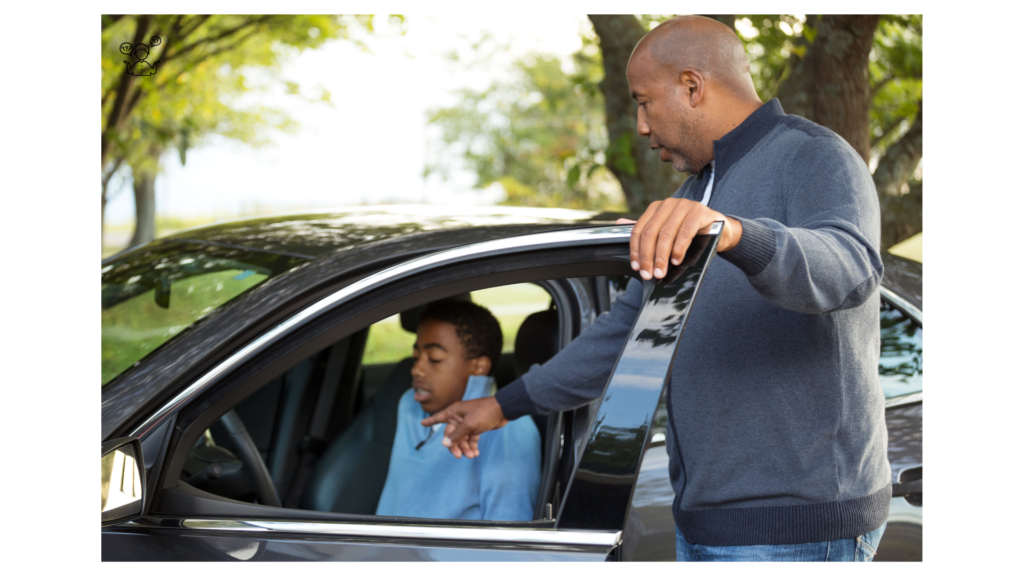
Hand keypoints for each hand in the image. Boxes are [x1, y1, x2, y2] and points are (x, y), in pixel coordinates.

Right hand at [420, 396, 507, 458]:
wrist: (503, 410)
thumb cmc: (484, 413)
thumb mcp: (469, 425)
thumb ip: (456, 435)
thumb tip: (444, 444)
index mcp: (454, 412)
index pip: (438, 417)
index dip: (430, 421)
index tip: (421, 423)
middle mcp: (458, 417)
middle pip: (451, 434)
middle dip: (455, 446)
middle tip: (460, 456)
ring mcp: (467, 423)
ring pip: (461, 439)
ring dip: (465, 448)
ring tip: (472, 455)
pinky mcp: (476, 427)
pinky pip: (470, 439)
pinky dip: (472, 446)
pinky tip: (475, 453)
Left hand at [625, 199, 742, 279]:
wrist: (719, 229)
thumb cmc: (689, 232)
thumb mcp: (666, 232)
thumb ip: (645, 230)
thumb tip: (617, 223)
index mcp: (656, 208)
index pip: (639, 230)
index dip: (635, 250)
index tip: (636, 267)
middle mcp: (668, 204)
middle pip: (651, 233)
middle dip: (648, 257)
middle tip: (649, 274)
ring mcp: (684, 206)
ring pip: (666, 234)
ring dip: (662, 256)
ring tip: (661, 272)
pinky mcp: (699, 212)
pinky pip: (685, 232)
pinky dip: (678, 249)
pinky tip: (676, 260)